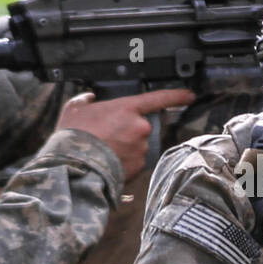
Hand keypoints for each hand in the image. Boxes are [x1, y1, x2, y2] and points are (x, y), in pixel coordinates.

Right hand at [57, 88, 195, 179]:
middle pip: (141, 127)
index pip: (158, 98)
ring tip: (104, 151)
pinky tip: (108, 162)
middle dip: (128, 131)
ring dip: (126, 148)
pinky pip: (135, 162)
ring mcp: (141, 149)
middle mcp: (140, 127)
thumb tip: (89, 99)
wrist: (74, 166)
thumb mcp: (74, 109)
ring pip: (138, 146)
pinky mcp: (139, 167)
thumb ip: (86, 101)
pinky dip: (124, 163)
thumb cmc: (73, 136)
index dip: (177, 96)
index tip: (189, 96)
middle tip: (108, 137)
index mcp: (127, 108)